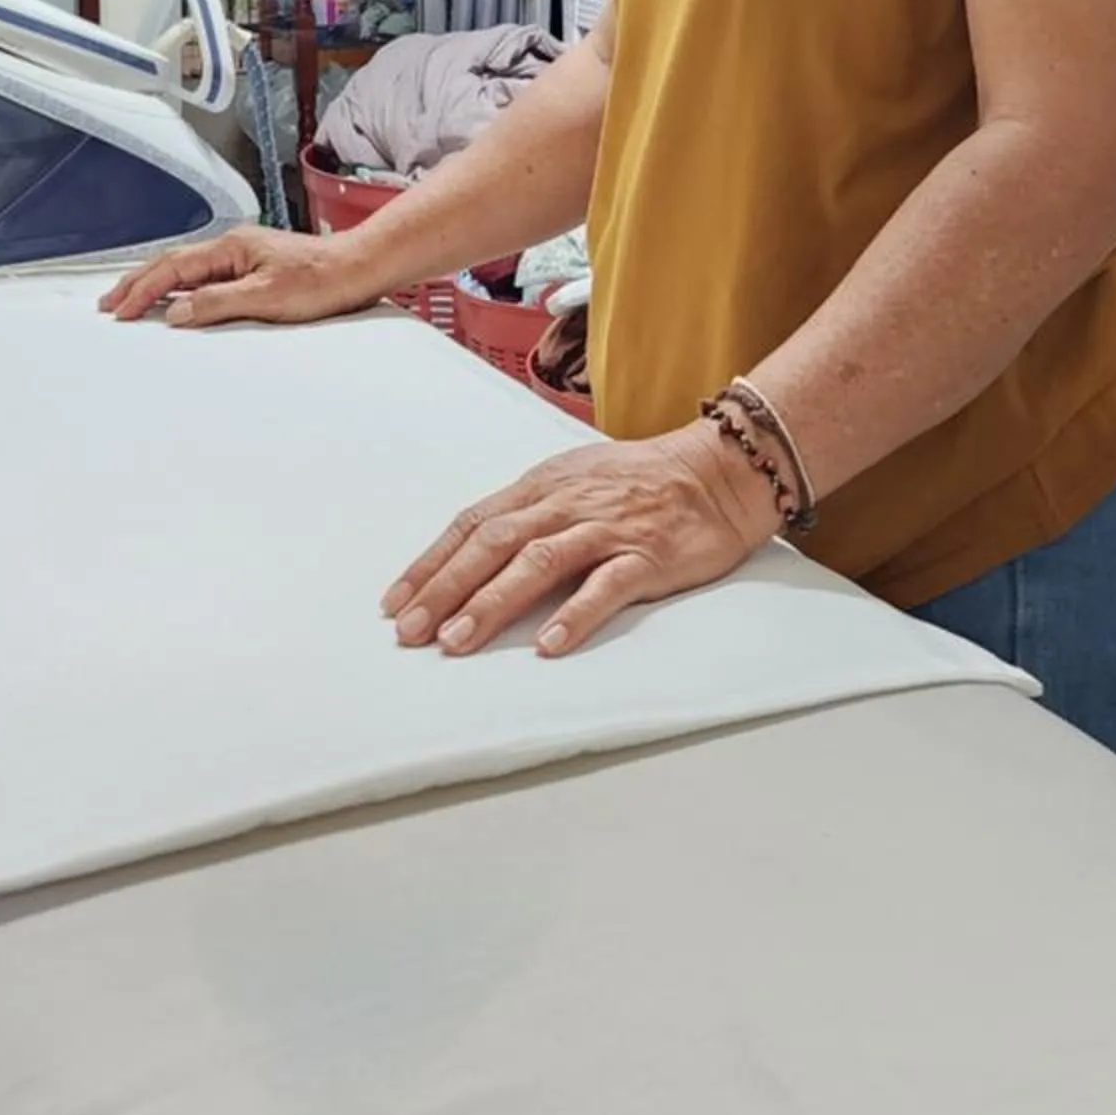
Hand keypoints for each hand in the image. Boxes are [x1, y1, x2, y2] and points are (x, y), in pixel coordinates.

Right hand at [100, 225, 373, 327]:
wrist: (358, 269)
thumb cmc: (321, 280)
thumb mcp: (266, 297)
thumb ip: (217, 303)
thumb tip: (175, 313)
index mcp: (230, 247)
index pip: (173, 268)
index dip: (142, 290)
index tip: (119, 311)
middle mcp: (232, 247)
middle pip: (172, 264)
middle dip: (137, 283)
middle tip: (109, 304)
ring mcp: (243, 257)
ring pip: (186, 270)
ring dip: (156, 286)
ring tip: (130, 302)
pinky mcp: (254, 269)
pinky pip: (205, 278)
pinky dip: (181, 290)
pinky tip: (175, 302)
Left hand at [382, 425, 782, 658]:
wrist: (720, 469)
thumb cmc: (642, 480)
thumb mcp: (575, 480)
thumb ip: (530, 512)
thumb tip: (473, 551)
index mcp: (544, 485)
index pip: (473, 523)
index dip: (431, 563)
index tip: (395, 602)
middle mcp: (567, 503)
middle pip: (494, 544)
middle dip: (445, 589)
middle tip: (409, 632)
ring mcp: (607, 528)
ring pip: (538, 563)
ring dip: (492, 603)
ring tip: (457, 642)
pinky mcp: (647, 554)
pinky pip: (606, 586)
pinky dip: (574, 615)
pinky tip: (547, 645)